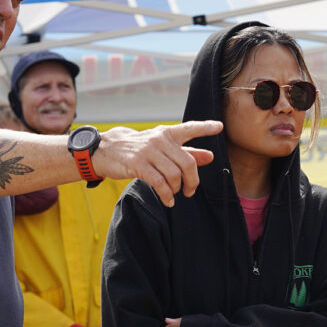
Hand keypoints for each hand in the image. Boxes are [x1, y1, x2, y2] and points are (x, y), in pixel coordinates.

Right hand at [96, 120, 222, 206]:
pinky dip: (166, 195)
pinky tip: (168, 200)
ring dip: (177, 189)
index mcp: (168, 133)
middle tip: (190, 191)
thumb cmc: (141, 149)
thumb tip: (210, 156)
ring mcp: (148, 151)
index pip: (189, 128)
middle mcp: (160, 139)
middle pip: (187, 162)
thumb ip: (187, 152)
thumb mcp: (164, 148)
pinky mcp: (138, 164)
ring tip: (174, 193)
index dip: (205, 127)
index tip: (219, 127)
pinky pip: (159, 183)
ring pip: (174, 174)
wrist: (108, 149)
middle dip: (192, 181)